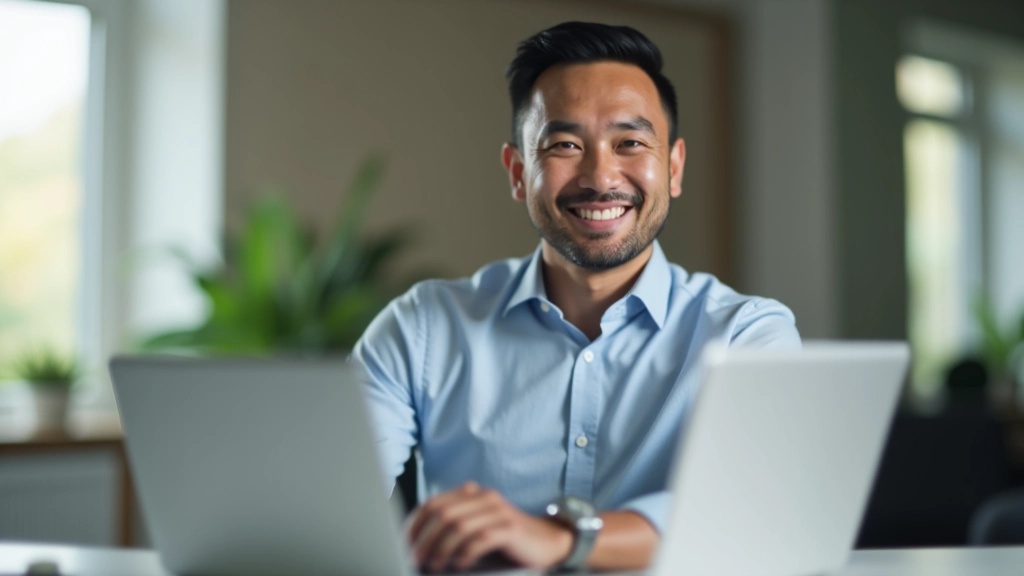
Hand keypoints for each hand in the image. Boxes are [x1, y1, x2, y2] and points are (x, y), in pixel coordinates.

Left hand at [406, 481, 573, 572]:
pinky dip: (465, 553)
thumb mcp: (478, 529)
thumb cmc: (507, 540)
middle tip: (417, 557)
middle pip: (444, 513)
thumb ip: (455, 528)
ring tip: (435, 565)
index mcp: (472, 495)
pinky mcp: (511, 528)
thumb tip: (420, 545)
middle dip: (426, 538)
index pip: (434, 503)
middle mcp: (484, 498)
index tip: (406, 542)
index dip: (416, 523)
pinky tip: (460, 565)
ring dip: (442, 548)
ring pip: (460, 526)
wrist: (547, 542)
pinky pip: (481, 538)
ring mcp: (498, 511)